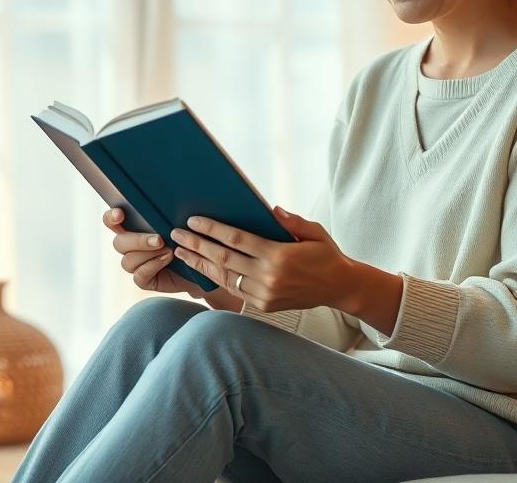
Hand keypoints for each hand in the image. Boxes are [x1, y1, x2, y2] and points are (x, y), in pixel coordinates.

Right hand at [103, 208, 203, 295]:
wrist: (203, 262)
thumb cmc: (189, 237)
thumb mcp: (178, 222)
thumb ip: (165, 214)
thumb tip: (163, 202)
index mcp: (132, 227)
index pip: (111, 221)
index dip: (111, 217)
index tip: (120, 214)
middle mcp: (130, 246)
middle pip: (119, 242)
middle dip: (138, 240)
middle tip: (159, 239)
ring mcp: (135, 264)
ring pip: (128, 260)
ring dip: (149, 254)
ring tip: (169, 250)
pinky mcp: (143, 279)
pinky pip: (139, 275)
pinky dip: (153, 266)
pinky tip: (167, 259)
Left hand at [169, 206, 356, 312]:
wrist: (339, 288)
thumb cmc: (326, 254)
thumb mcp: (314, 232)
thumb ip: (292, 221)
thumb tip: (270, 209)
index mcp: (279, 255)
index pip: (237, 239)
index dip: (212, 229)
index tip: (193, 221)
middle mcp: (269, 276)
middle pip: (224, 258)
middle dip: (197, 245)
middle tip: (176, 235)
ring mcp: (265, 294)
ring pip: (224, 277)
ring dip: (200, 263)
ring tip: (181, 252)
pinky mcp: (264, 306)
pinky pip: (234, 290)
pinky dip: (216, 278)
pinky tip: (202, 268)